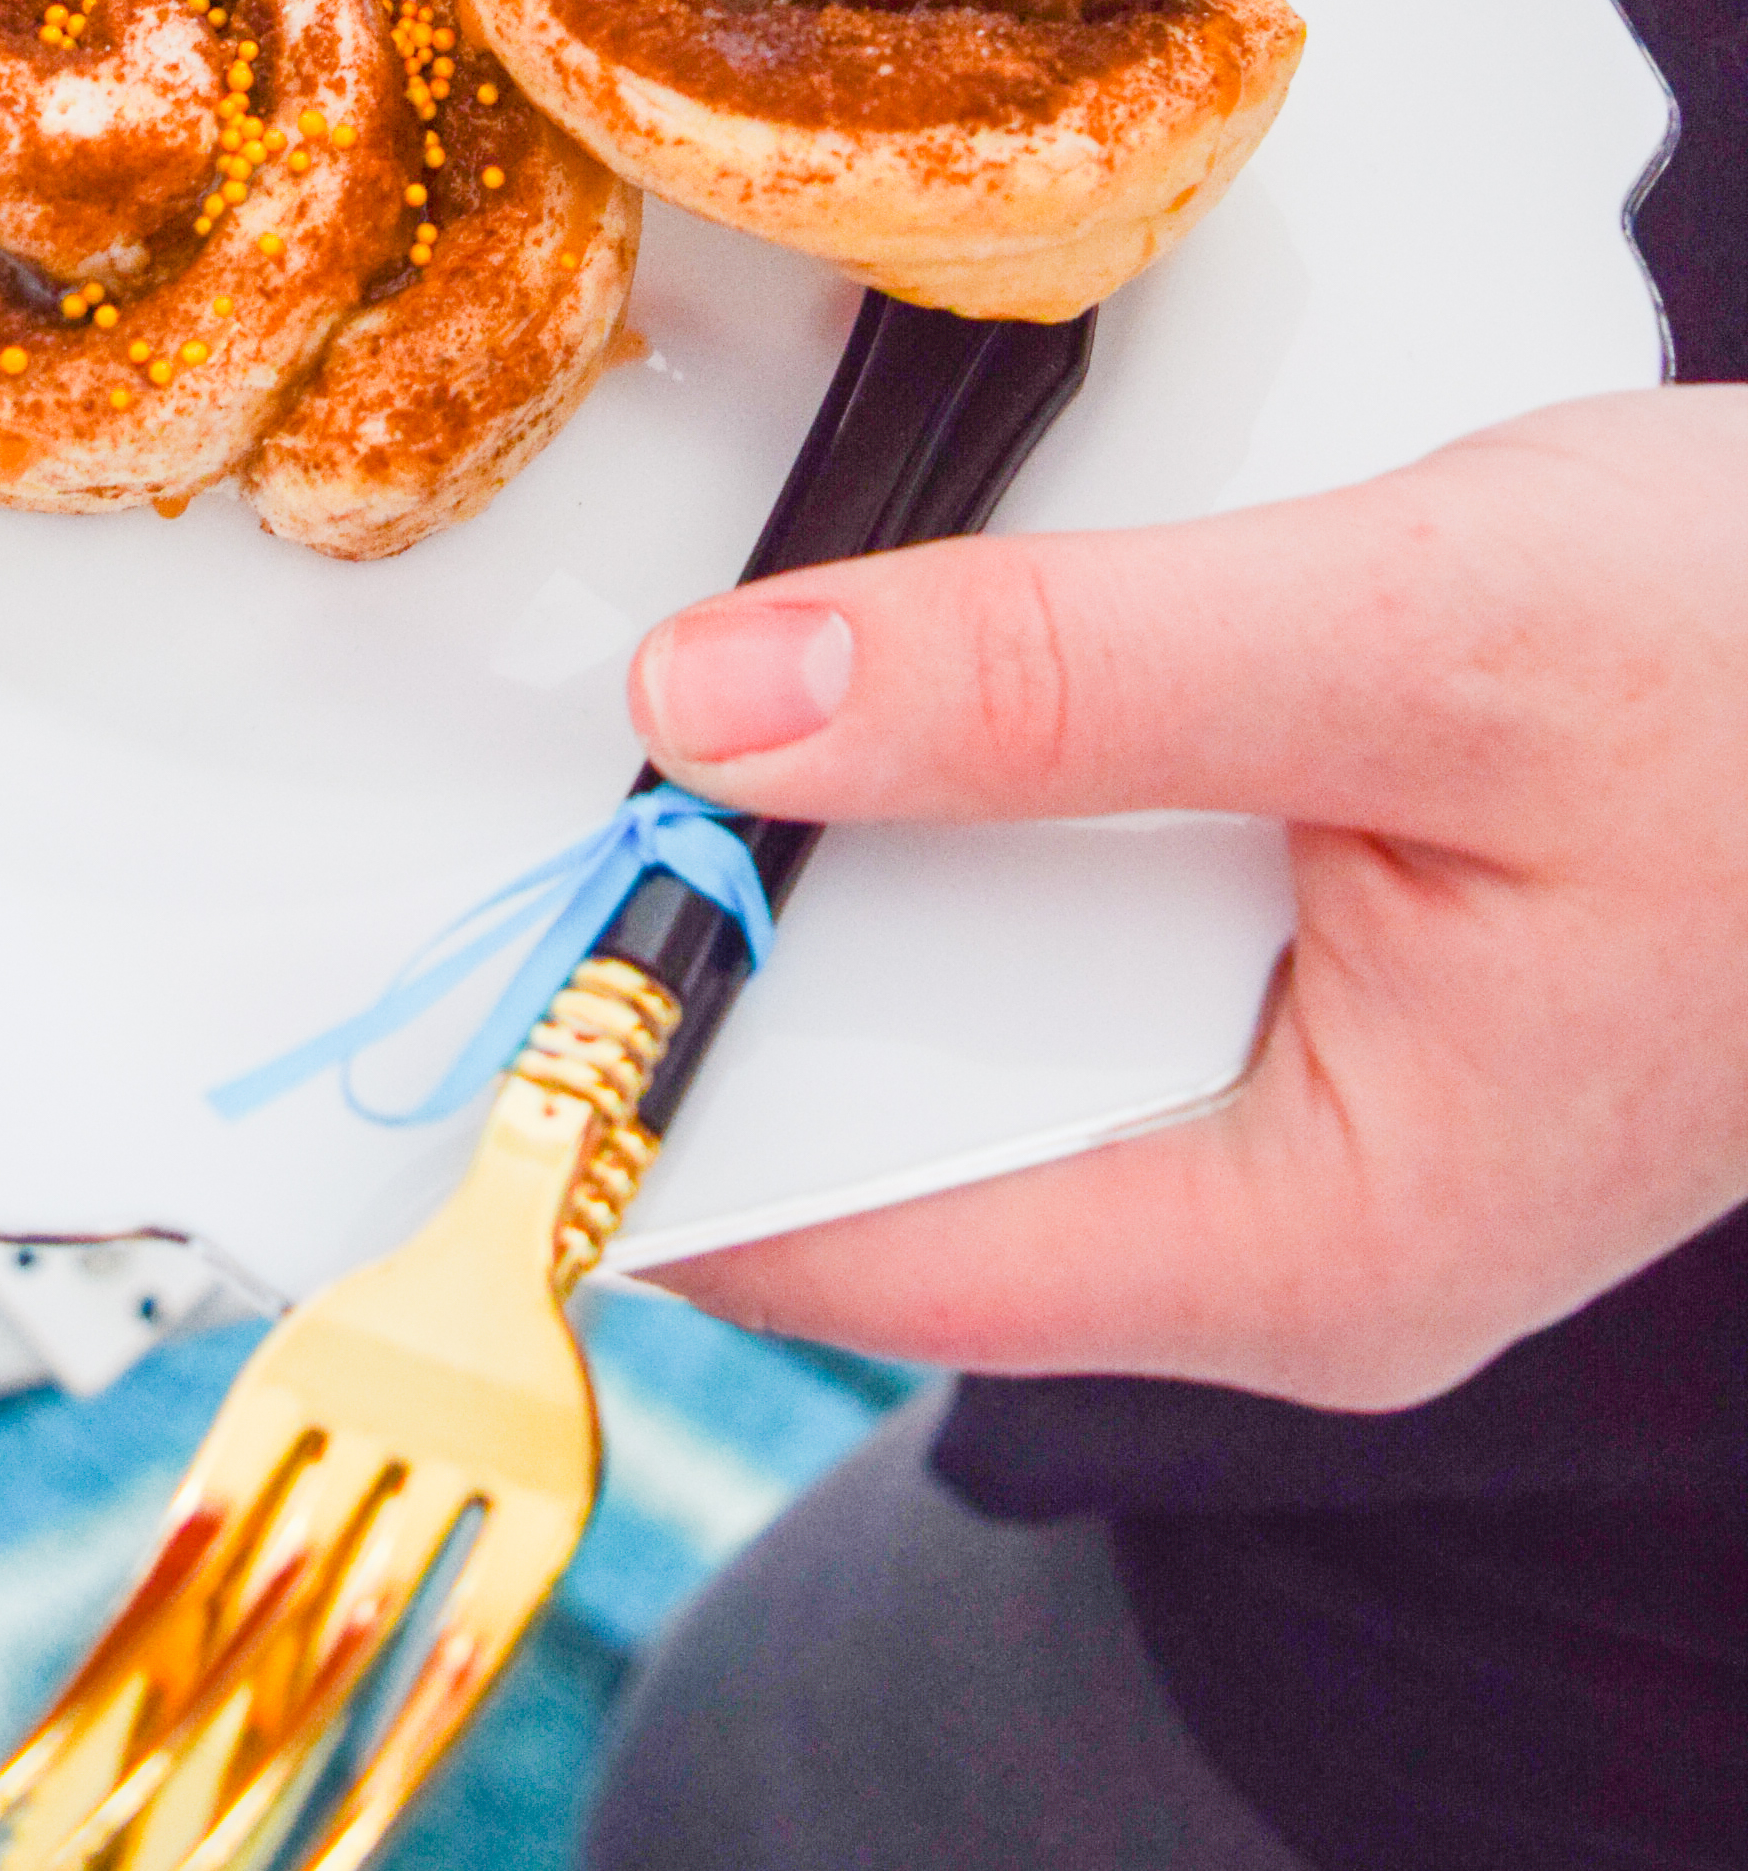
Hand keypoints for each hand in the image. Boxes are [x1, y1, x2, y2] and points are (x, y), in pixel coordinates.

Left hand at [627, 386, 1747, 1407]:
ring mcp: (1310, 1091)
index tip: (467, 919)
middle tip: (569, 702)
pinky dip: (997, 759)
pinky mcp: (1331, 959)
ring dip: (867, 805)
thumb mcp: (1402, 642)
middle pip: (893, 1101)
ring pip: (982, 973)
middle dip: (736, 907)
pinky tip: (936, 629)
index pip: (850, 1238)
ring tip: (729, 633)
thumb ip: (1056, 685)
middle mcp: (1288, 1213)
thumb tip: (716, 707)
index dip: (637, 1086)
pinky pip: (1085, 885)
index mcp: (1304, 1240)